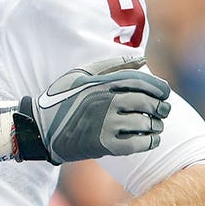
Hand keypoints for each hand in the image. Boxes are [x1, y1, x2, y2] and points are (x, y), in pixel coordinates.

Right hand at [15, 56, 170, 163]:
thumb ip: (113, 65)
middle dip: (162, 108)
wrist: (39, 128)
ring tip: (155, 126)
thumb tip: (142, 60)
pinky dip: (149, 141)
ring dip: (156, 126)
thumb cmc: (62, 99)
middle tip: (163, 112)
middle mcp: (106, 102)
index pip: (143, 82)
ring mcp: (106, 124)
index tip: (165, 94)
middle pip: (148, 103)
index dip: (160, 88)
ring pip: (145, 124)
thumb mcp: (81, 74)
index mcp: (102, 83)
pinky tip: (150, 139)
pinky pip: (138, 144)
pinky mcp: (104, 145)